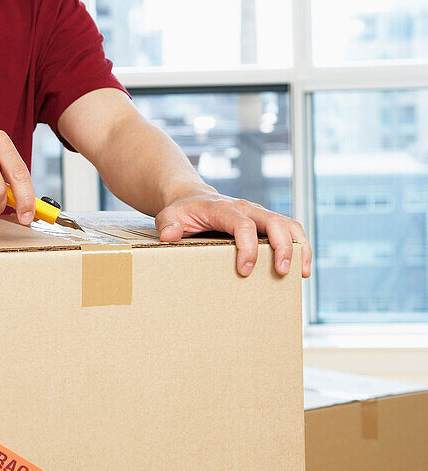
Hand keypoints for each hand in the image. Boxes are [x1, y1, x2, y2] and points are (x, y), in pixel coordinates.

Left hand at [155, 191, 311, 277]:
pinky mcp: (266, 222)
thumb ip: (168, 224)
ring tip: (301, 273)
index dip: (248, 247)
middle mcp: (246, 208)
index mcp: (224, 209)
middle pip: (274, 222)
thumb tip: (170, 235)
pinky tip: (301, 268)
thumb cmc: (182, 211)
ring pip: (289, 224)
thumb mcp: (168, 215)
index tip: (244, 271)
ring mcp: (259, 214)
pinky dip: (300, 247)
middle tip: (281, 272)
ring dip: (299, 247)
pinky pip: (289, 230)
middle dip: (282, 247)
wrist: (192, 198)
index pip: (243, 224)